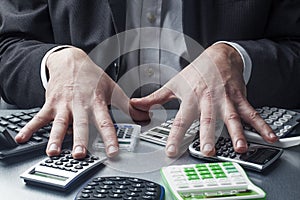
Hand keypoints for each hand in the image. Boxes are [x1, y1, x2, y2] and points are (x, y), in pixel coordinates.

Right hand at [15, 47, 147, 158]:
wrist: (70, 60)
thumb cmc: (91, 77)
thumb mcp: (112, 88)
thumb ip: (127, 105)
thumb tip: (144, 116)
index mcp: (96, 102)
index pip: (105, 122)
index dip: (110, 137)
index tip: (113, 151)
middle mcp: (79, 104)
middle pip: (80, 124)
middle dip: (80, 139)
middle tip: (80, 154)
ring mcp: (63, 104)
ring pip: (59, 123)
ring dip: (55, 137)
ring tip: (53, 151)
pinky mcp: (50, 104)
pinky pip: (39, 117)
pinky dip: (30, 127)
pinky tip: (22, 137)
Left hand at [131, 43, 277, 156]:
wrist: (218, 55)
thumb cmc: (196, 73)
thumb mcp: (173, 84)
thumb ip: (154, 98)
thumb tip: (135, 105)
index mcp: (190, 98)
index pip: (181, 119)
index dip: (175, 135)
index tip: (171, 151)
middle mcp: (208, 99)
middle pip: (207, 119)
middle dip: (208, 136)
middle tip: (207, 152)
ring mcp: (225, 98)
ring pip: (231, 117)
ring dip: (237, 132)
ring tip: (240, 147)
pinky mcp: (239, 97)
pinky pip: (251, 112)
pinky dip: (261, 125)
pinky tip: (269, 136)